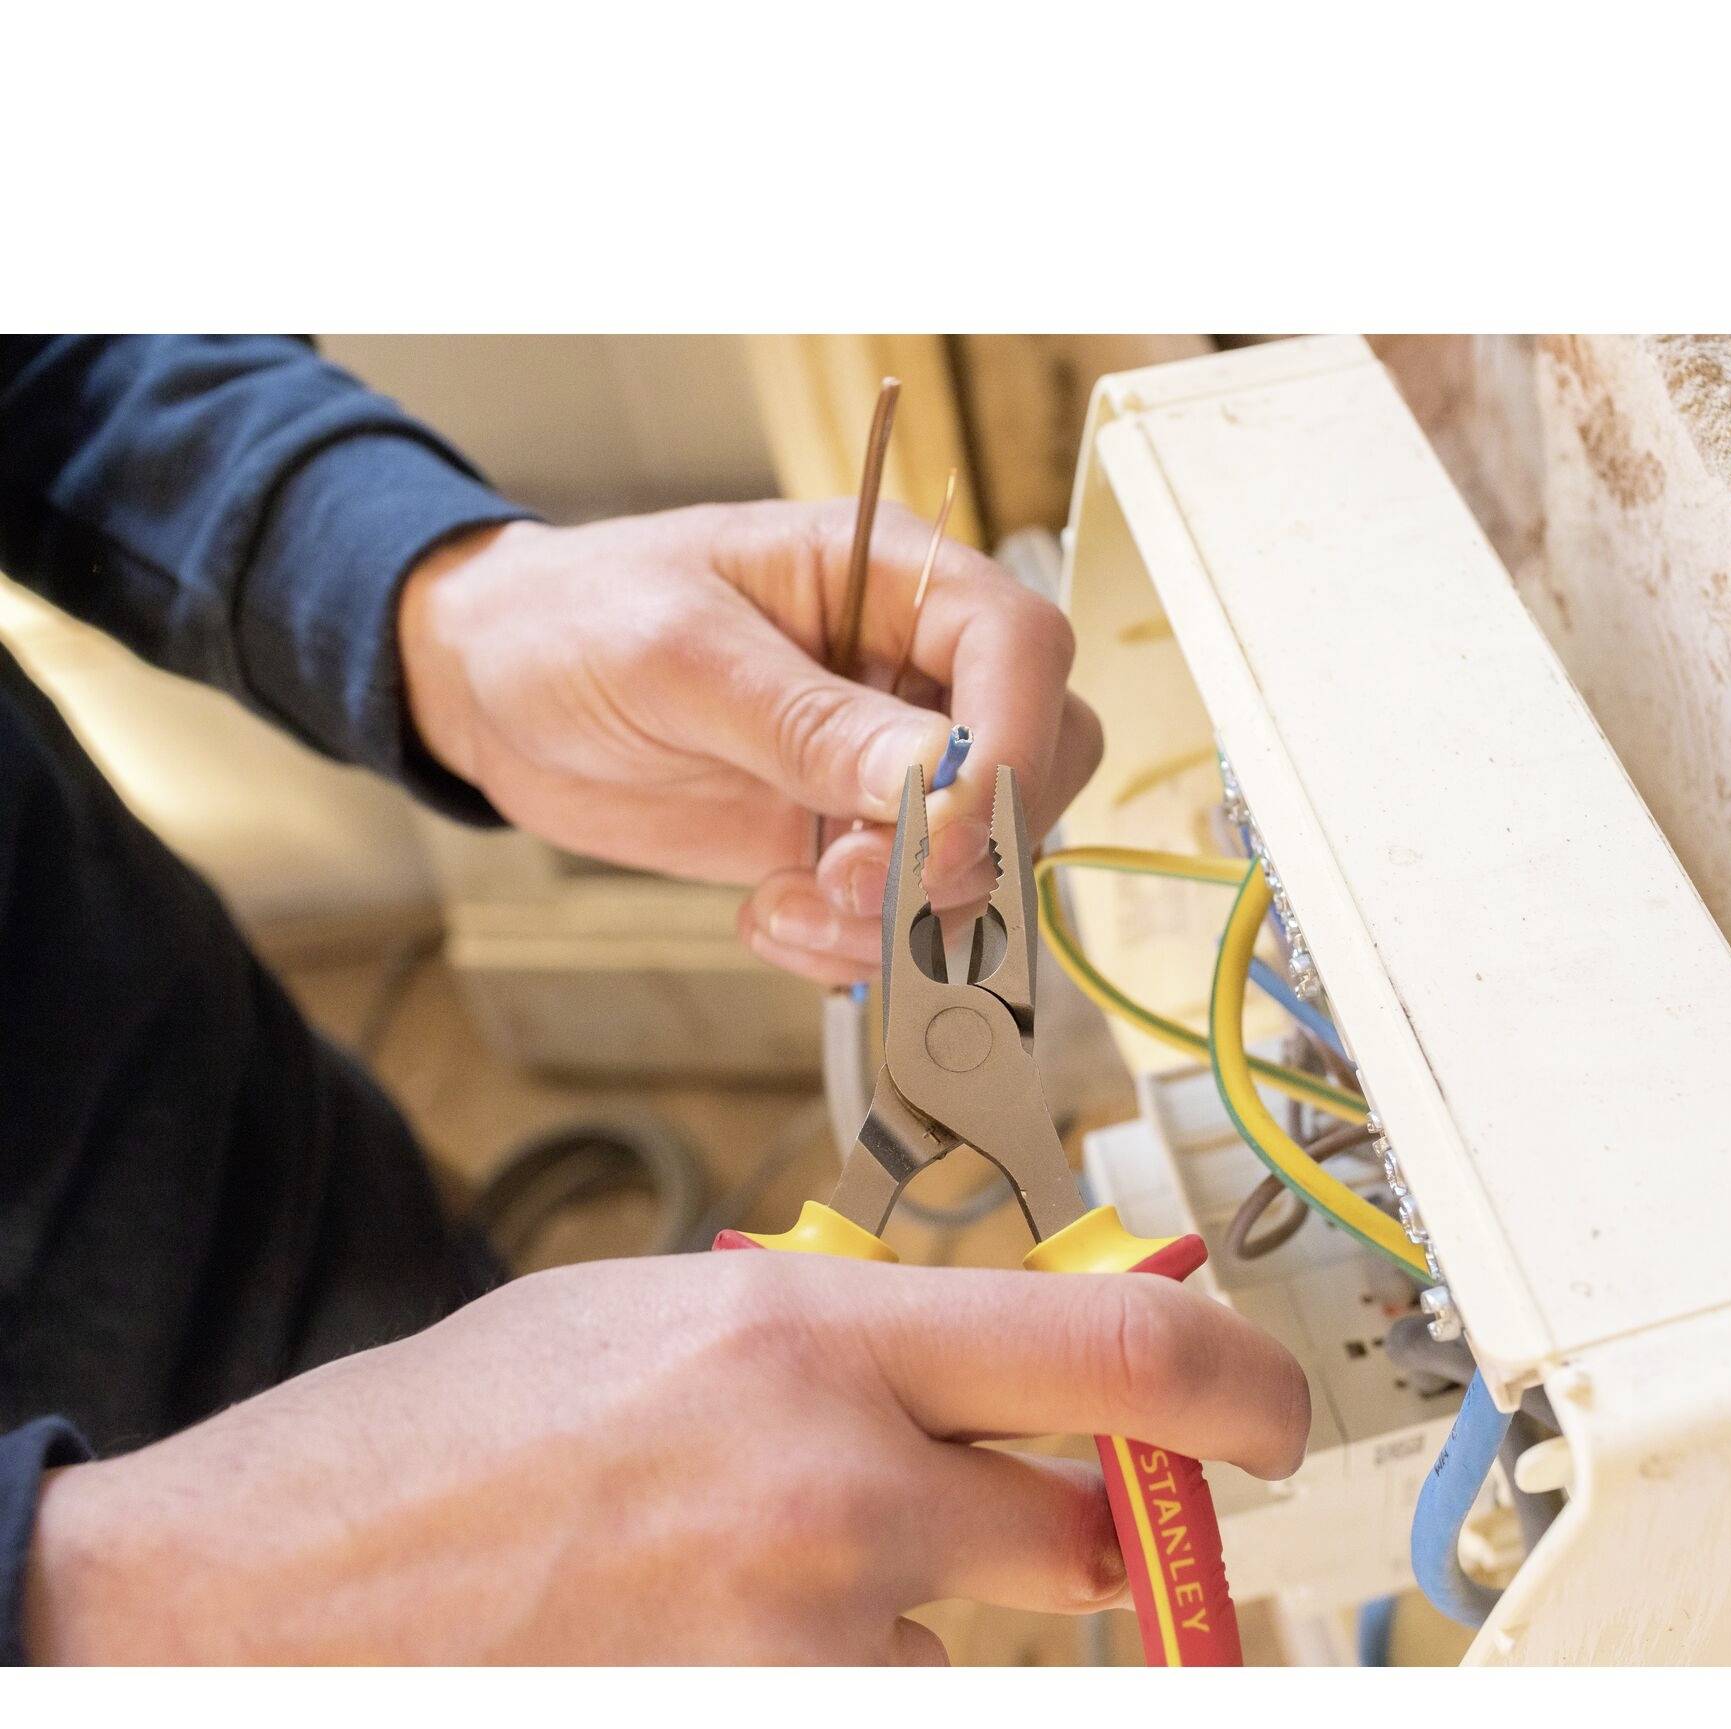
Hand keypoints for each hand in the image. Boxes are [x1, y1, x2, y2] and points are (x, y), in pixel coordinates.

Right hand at [24, 1253, 1307, 1663]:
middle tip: (1022, 1530)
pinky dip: (844, 1696)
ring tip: (757, 1586)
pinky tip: (721, 1647)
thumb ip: (852, 1338)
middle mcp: (834, 1483)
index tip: (1273, 1418)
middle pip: (1086, 1532)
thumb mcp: (664, 1311)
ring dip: (919, 1630)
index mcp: (811, 1328)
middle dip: (1080, 1538)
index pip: (1119, 1356)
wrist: (274, 1598)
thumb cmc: (459, 1438)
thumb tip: (1000, 1373)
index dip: (1242, 1391)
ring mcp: (806, 1640)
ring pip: (976, 1655)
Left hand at [398, 501, 1101, 983]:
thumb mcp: (676, 656)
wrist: (495, 689)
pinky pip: (912, 918)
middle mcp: (914, 671)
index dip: (1012, 744)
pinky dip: (858, 949)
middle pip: (1034, 767)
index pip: (1022, 649)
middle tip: (843, 878)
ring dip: (898, 920)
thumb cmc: (573, 622)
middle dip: (955, 851)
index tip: (941, 828)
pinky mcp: (853, 841)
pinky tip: (768, 920)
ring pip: (981, 864)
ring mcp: (890, 765)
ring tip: (781, 911)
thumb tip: (935, 776)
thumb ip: (806, 721)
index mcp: (890, 577)